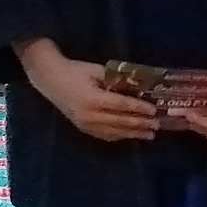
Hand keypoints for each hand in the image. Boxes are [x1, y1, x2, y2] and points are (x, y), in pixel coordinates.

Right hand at [23, 44, 158, 143]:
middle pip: (120, 122)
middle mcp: (89, 115)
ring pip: (114, 132)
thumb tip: (138, 86)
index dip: (139, 109)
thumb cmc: (75, 70)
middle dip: (140, 124)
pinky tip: (130, 135)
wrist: (50, 79)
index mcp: (93, 99)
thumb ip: (117, 80)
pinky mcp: (83, 128)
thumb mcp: (97, 70)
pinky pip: (104, 135)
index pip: (122, 106)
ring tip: (149, 135)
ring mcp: (85, 124)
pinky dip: (119, 136)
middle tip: (157, 126)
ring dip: (133, 134)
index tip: (153, 111)